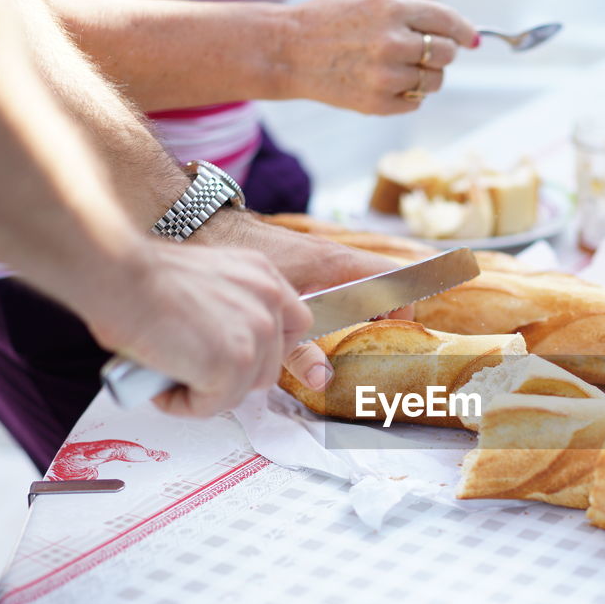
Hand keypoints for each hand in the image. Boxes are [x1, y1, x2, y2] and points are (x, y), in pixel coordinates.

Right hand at [79, 235, 314, 416]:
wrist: (119, 274)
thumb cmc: (141, 276)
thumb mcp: (205, 283)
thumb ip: (227, 311)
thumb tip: (217, 347)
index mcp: (263, 275)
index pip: (294, 324)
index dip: (265, 349)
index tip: (237, 356)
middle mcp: (270, 300)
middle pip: (270, 365)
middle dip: (233, 376)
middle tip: (194, 370)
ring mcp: (257, 333)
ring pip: (243, 389)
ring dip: (208, 392)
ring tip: (171, 377)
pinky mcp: (235, 363)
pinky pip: (214, 405)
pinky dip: (184, 405)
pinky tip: (161, 387)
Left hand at [195, 212, 413, 388]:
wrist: (199, 224)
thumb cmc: (236, 260)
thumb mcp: (269, 315)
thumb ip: (296, 351)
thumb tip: (323, 379)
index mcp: (335, 264)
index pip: (393, 277)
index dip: (405, 304)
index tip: (400, 331)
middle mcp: (333, 256)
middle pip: (381, 281)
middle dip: (386, 311)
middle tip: (382, 341)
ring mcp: (319, 256)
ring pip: (359, 281)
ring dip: (364, 307)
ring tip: (359, 339)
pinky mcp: (303, 260)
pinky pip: (338, 280)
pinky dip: (341, 301)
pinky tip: (325, 326)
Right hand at [274, 0, 476, 114]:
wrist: (288, 51)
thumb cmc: (329, 23)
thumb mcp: (371, 4)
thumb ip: (412, 16)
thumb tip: (461, 35)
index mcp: (391, 8)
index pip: (446, 21)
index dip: (464, 31)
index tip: (470, 39)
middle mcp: (393, 41)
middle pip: (445, 53)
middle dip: (441, 53)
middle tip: (423, 53)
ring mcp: (386, 75)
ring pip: (434, 81)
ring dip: (426, 76)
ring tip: (401, 69)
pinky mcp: (378, 103)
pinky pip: (415, 103)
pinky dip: (408, 96)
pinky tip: (387, 84)